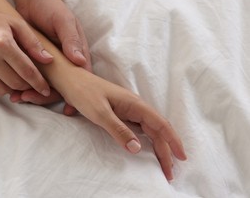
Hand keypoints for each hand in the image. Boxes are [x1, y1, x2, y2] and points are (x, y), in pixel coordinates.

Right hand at [0, 3, 53, 95]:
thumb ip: (33, 43)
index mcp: (3, 44)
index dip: (39, 83)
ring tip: (14, 80)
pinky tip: (0, 80)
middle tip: (29, 82)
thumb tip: (49, 60)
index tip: (46, 90)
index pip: (26, 71)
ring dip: (11, 89)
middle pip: (15, 83)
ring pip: (0, 91)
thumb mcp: (17, 25)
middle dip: (26, 86)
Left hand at [12, 0, 90, 113]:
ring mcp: (48, 64)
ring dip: (31, 94)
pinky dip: (22, 86)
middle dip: (45, 97)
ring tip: (16, 98)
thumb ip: (71, 40)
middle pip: (59, 88)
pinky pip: (30, 79)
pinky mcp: (33, 62)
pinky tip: (12, 91)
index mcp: (76, 55)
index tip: (69, 109)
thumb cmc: (52, 8)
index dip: (77, 96)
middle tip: (28, 98)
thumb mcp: (64, 21)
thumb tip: (80, 62)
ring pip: (44, 86)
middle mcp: (64, 63)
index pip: (81, 80)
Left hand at [61, 69, 186, 180]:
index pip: (160, 124)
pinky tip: (147, 149)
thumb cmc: (84, 93)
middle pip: (157, 130)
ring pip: (149, 130)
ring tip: (163, 164)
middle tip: (169, 172)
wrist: (71, 80)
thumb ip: (118, 130)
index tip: (182, 157)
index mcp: (135, 104)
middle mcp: (135, 106)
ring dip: (158, 147)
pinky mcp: (120, 112)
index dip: (173, 141)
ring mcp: (128, 109)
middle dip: (166, 150)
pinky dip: (146, 141)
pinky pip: (139, 128)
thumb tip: (137, 149)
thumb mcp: (100, 113)